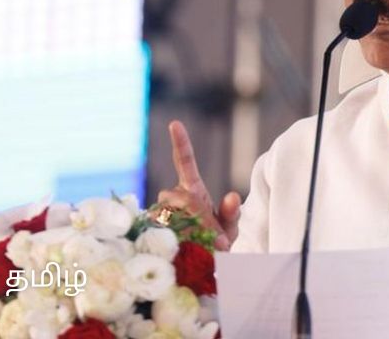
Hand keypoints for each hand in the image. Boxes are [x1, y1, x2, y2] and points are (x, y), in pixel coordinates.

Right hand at [157, 120, 241, 250]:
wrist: (203, 264)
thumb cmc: (216, 241)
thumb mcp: (230, 228)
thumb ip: (232, 213)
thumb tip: (233, 196)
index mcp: (193, 190)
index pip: (185, 161)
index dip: (181, 143)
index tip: (175, 124)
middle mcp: (175, 197)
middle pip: (176, 195)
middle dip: (194, 213)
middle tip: (217, 238)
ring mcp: (162, 214)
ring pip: (169, 215)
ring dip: (190, 232)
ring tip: (206, 247)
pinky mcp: (154, 231)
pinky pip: (162, 232)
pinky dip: (180, 243)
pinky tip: (187, 250)